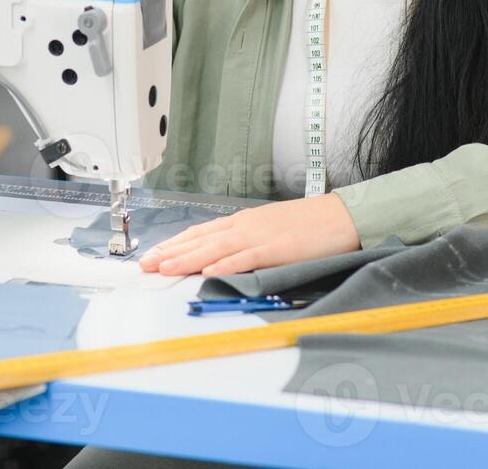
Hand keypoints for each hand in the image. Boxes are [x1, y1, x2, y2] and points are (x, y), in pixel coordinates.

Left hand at [138, 194, 360, 276]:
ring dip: (187, 259)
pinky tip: (208, 272)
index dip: (175, 244)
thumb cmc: (309, 225)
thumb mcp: (270, 229)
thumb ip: (246, 242)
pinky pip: (246, 258)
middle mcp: (245, 226)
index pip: (200, 233)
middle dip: (171, 252)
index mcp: (243, 222)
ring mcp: (260, 236)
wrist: (341, 216)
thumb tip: (223, 257)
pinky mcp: (276, 248)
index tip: (154, 254)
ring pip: (215, 248)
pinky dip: (226, 265)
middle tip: (145, 264)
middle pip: (200, 240)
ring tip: (165, 268)